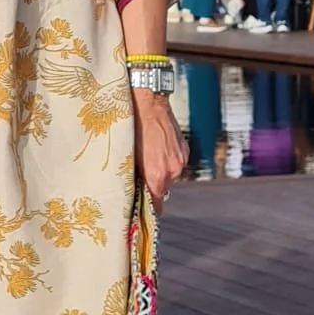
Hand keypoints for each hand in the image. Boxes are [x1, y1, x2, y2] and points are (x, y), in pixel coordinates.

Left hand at [132, 91, 188, 210]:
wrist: (148, 102)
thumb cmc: (131, 128)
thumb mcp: (128, 156)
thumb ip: (134, 177)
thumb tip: (133, 191)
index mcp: (157, 175)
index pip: (157, 205)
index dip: (148, 209)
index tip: (141, 212)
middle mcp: (173, 170)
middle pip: (163, 189)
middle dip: (152, 186)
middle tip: (138, 176)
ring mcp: (181, 159)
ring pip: (169, 175)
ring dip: (159, 171)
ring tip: (147, 156)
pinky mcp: (184, 149)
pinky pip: (175, 162)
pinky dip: (166, 160)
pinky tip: (156, 147)